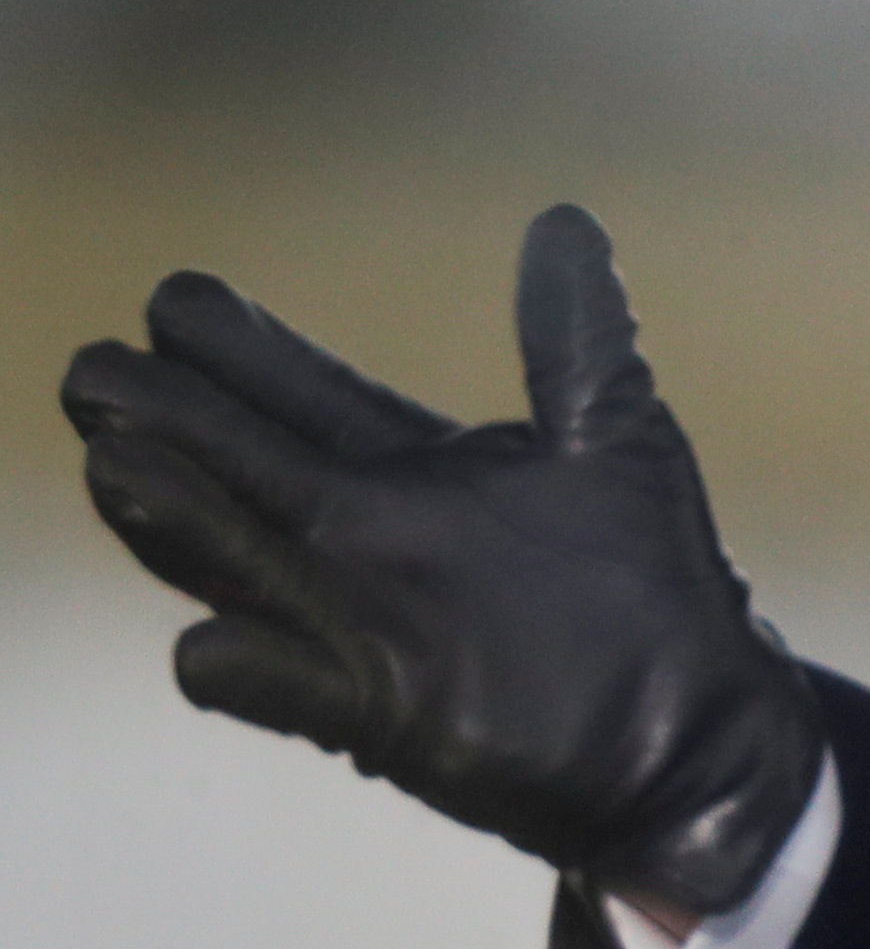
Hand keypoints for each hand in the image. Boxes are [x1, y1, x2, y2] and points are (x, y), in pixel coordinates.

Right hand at [57, 205, 823, 926]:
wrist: (693, 730)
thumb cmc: (653, 584)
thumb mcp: (621, 441)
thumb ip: (579, 339)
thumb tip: (564, 218)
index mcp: (414, 472)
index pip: (302, 397)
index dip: (240, 350)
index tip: (177, 297)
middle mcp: (368, 541)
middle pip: (245, 467)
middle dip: (170, 418)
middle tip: (96, 367)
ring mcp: (366, 626)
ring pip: (240, 563)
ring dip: (181, 521)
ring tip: (118, 463)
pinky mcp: (384, 714)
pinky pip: (286, 689)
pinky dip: (247, 669)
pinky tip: (212, 644)